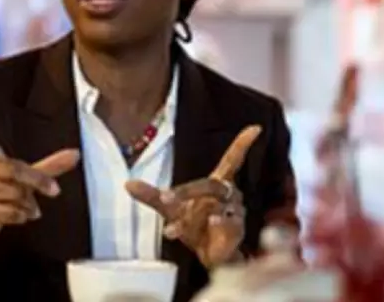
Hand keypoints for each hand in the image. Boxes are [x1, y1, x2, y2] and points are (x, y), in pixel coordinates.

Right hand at [0, 112, 79, 240]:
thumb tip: (77, 153)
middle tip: (55, 190)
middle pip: (14, 170)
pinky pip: (10, 211)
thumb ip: (51, 166)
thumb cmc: (5, 191)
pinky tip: (21, 215)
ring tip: (28, 206)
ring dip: (28, 204)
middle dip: (38, 182)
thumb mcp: (28, 178)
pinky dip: (22, 215)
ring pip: (15, 193)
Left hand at [126, 125, 261, 267]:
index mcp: (216, 183)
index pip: (232, 160)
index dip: (242, 144)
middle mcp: (229, 195)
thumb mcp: (169, 209)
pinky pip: (228, 224)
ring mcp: (235, 213)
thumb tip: (127, 183)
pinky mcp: (237, 231)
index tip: (255, 127)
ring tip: (171, 230)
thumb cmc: (193, 225)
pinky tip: (208, 223)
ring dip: (191, 217)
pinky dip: (217, 223)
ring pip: (213, 207)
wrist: (209, 255)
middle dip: (186, 191)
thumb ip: (151, 196)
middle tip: (165, 197)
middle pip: (210, 184)